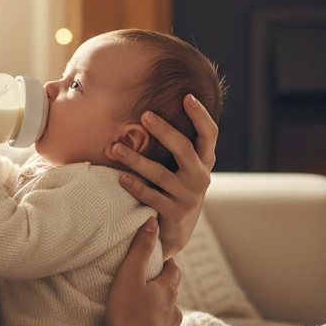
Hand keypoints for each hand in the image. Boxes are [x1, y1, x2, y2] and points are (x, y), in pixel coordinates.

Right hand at [85, 219, 181, 325]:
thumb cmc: (128, 313)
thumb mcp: (130, 276)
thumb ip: (140, 249)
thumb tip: (152, 222)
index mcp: (167, 292)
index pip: (173, 272)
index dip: (166, 265)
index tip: (159, 262)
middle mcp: (175, 313)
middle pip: (172, 297)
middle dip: (163, 291)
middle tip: (148, 288)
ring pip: (170, 320)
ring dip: (161, 316)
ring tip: (145, 316)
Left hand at [115, 94, 216, 257]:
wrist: (178, 229)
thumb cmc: (176, 185)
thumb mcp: (184, 165)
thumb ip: (177, 142)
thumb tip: (152, 107)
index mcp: (205, 160)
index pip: (209, 134)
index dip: (201, 115)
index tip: (187, 96)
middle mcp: (201, 176)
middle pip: (184, 148)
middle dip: (164, 130)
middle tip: (144, 115)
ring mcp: (189, 196)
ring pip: (161, 174)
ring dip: (136, 159)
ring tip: (115, 148)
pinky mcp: (175, 213)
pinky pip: (152, 197)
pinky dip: (136, 187)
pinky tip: (121, 178)